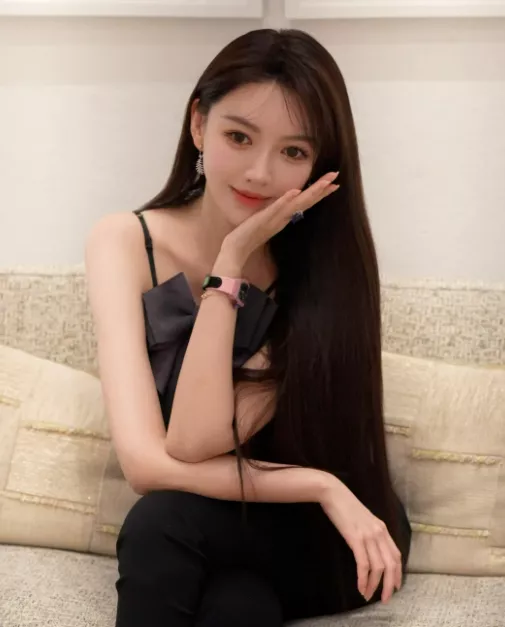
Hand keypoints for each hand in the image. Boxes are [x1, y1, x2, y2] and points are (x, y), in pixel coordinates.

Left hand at [221, 171, 339, 266]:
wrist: (237, 248)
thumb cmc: (250, 234)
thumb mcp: (266, 219)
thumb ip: (276, 212)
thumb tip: (284, 205)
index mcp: (285, 216)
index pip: (306, 202)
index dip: (320, 193)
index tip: (334, 184)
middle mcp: (283, 217)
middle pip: (306, 201)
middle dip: (321, 189)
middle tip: (336, 178)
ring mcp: (275, 218)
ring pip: (296, 203)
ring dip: (311, 193)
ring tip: (324, 182)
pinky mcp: (264, 219)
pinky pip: (276, 208)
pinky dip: (286, 200)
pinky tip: (295, 192)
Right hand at [319, 477, 402, 604]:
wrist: (333, 493)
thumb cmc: (345, 505)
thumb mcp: (363, 519)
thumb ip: (370, 532)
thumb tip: (371, 549)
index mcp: (382, 528)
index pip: (396, 555)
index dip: (398, 573)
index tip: (395, 587)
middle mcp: (379, 533)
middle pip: (391, 565)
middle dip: (390, 585)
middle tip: (385, 599)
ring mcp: (368, 535)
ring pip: (378, 568)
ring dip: (374, 585)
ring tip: (367, 595)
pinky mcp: (356, 538)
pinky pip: (363, 564)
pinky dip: (363, 579)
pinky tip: (360, 587)